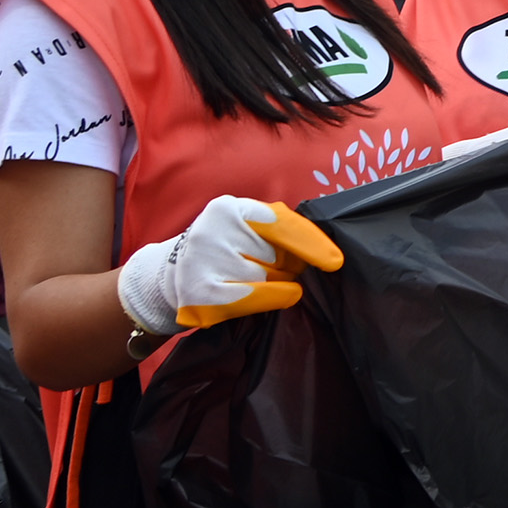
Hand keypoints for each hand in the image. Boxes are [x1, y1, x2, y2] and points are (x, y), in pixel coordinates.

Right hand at [117, 195, 342, 334]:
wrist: (172, 275)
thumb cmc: (227, 249)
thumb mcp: (249, 228)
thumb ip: (281, 230)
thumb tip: (324, 255)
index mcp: (230, 208)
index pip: (280, 224)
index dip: (310, 243)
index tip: (335, 262)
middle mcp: (213, 229)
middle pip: (278, 257)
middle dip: (288, 266)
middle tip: (273, 268)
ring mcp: (204, 260)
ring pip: (269, 279)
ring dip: (276, 284)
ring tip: (255, 280)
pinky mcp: (200, 291)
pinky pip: (254, 298)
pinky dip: (273, 299)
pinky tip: (281, 296)